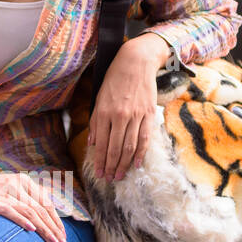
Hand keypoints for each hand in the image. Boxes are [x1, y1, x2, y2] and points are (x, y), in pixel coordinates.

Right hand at [0, 166, 68, 241]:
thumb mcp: (12, 189)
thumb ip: (29, 198)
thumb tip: (49, 217)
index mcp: (24, 181)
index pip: (46, 203)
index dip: (57, 221)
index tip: (64, 236)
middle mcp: (16, 185)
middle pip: (41, 209)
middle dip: (54, 228)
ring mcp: (3, 192)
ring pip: (30, 211)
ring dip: (44, 229)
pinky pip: (10, 211)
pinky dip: (22, 220)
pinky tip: (32, 230)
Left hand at [87, 35, 164, 181]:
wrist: (135, 63)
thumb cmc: (114, 80)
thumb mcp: (98, 98)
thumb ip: (95, 122)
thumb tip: (92, 143)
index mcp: (104, 112)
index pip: (101, 143)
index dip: (99, 160)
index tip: (98, 173)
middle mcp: (119, 116)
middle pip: (115, 148)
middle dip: (111, 166)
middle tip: (109, 179)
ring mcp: (135, 116)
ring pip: (129, 146)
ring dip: (124, 164)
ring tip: (120, 175)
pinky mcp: (148, 115)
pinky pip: (145, 138)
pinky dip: (140, 153)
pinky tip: (137, 164)